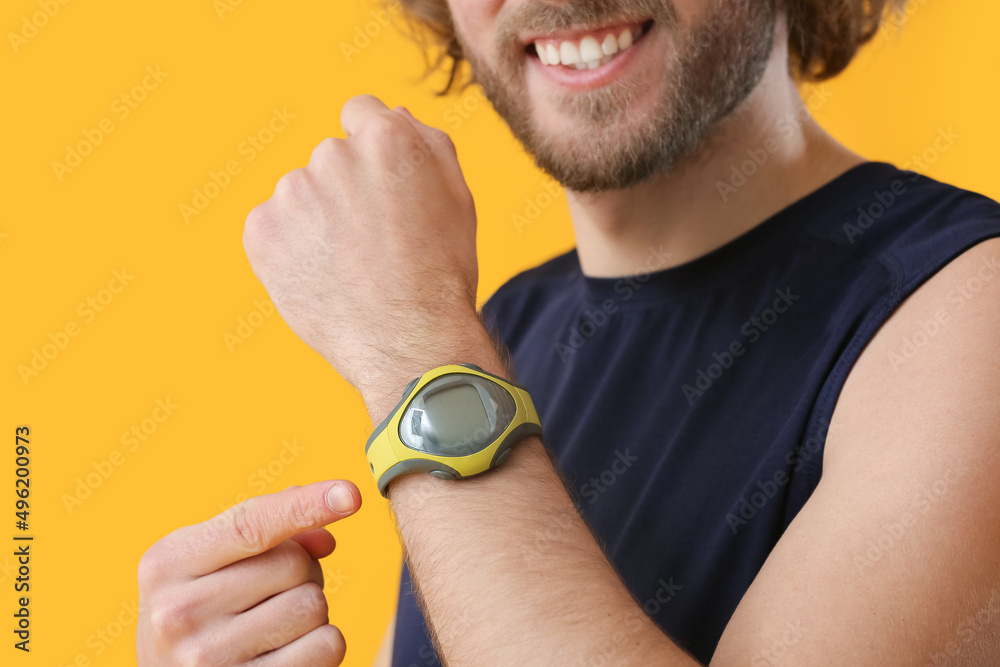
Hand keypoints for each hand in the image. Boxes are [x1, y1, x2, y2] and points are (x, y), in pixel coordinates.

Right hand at [136, 481, 360, 664]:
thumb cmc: (200, 611)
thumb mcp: (210, 562)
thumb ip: (266, 532)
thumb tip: (325, 536)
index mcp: (167, 564)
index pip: (250, 525)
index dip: (305, 506)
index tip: (350, 494)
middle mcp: (179, 612)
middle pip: (294, 564)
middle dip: (302, 571)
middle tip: (275, 591)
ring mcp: (208, 658)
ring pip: (314, 605)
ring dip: (311, 610)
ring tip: (275, 623)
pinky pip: (326, 645)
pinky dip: (323, 643)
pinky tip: (288, 650)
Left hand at [243, 95, 484, 399]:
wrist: (409, 342)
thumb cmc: (442, 273)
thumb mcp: (457, 196)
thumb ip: (426, 142)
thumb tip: (391, 115)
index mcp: (386, 138)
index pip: (359, 113)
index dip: (372, 151)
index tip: (378, 187)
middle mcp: (333, 155)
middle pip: (331, 159)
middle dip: (346, 191)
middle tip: (373, 244)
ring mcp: (292, 192)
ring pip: (302, 196)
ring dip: (318, 221)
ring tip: (350, 269)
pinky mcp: (262, 231)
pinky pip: (274, 229)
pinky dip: (291, 251)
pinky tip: (323, 279)